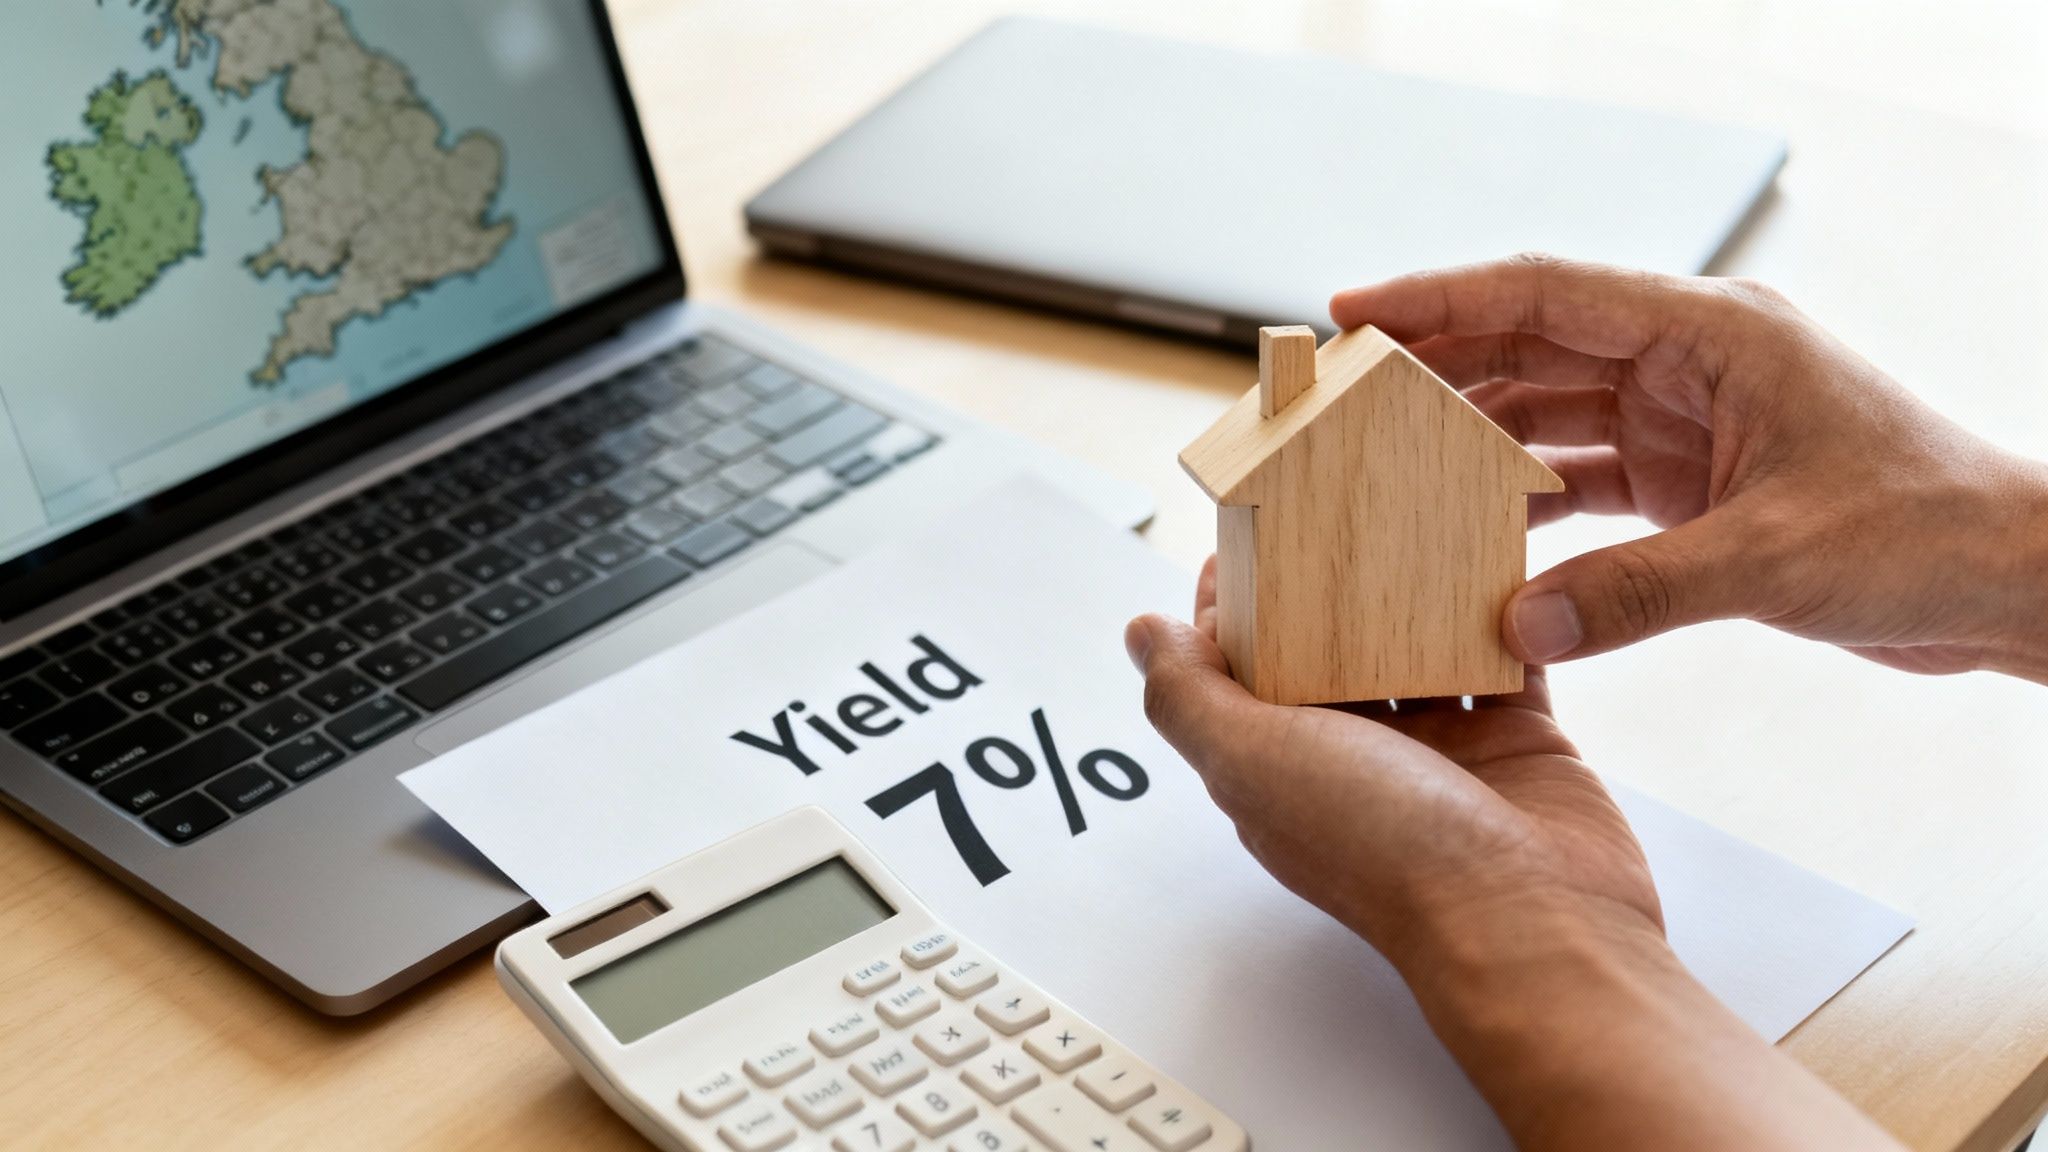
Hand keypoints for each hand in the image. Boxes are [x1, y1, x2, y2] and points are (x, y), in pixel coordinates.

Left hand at [1125, 559, 1657, 972]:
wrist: (1533, 923)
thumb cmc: (1390, 854)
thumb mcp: (1253, 763)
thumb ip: (1189, 697)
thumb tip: (1142, 635)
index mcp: (1281, 766)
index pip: (1242, 666)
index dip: (1237, 602)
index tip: (1248, 528)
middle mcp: (1356, 758)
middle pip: (1329, 649)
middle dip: (1325, 580)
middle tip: (1330, 499)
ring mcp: (1441, 749)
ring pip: (1417, 645)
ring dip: (1413, 588)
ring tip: (1408, 510)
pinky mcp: (1520, 740)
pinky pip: (1505, 657)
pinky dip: (1500, 612)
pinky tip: (1496, 557)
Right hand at [1331, 255, 2047, 679]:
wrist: (2010, 580)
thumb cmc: (1927, 531)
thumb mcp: (1774, 558)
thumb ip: (1639, 592)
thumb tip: (1520, 629)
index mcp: (1711, 333)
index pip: (1545, 293)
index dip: (1439, 299)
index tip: (1354, 315)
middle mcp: (1690, 364)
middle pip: (1532, 348)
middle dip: (1437, 367)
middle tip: (1342, 396)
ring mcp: (1690, 422)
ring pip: (1550, 415)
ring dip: (1474, 440)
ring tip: (1387, 466)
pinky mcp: (1694, 484)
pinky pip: (1583, 481)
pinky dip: (1528, 506)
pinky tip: (1475, 532)